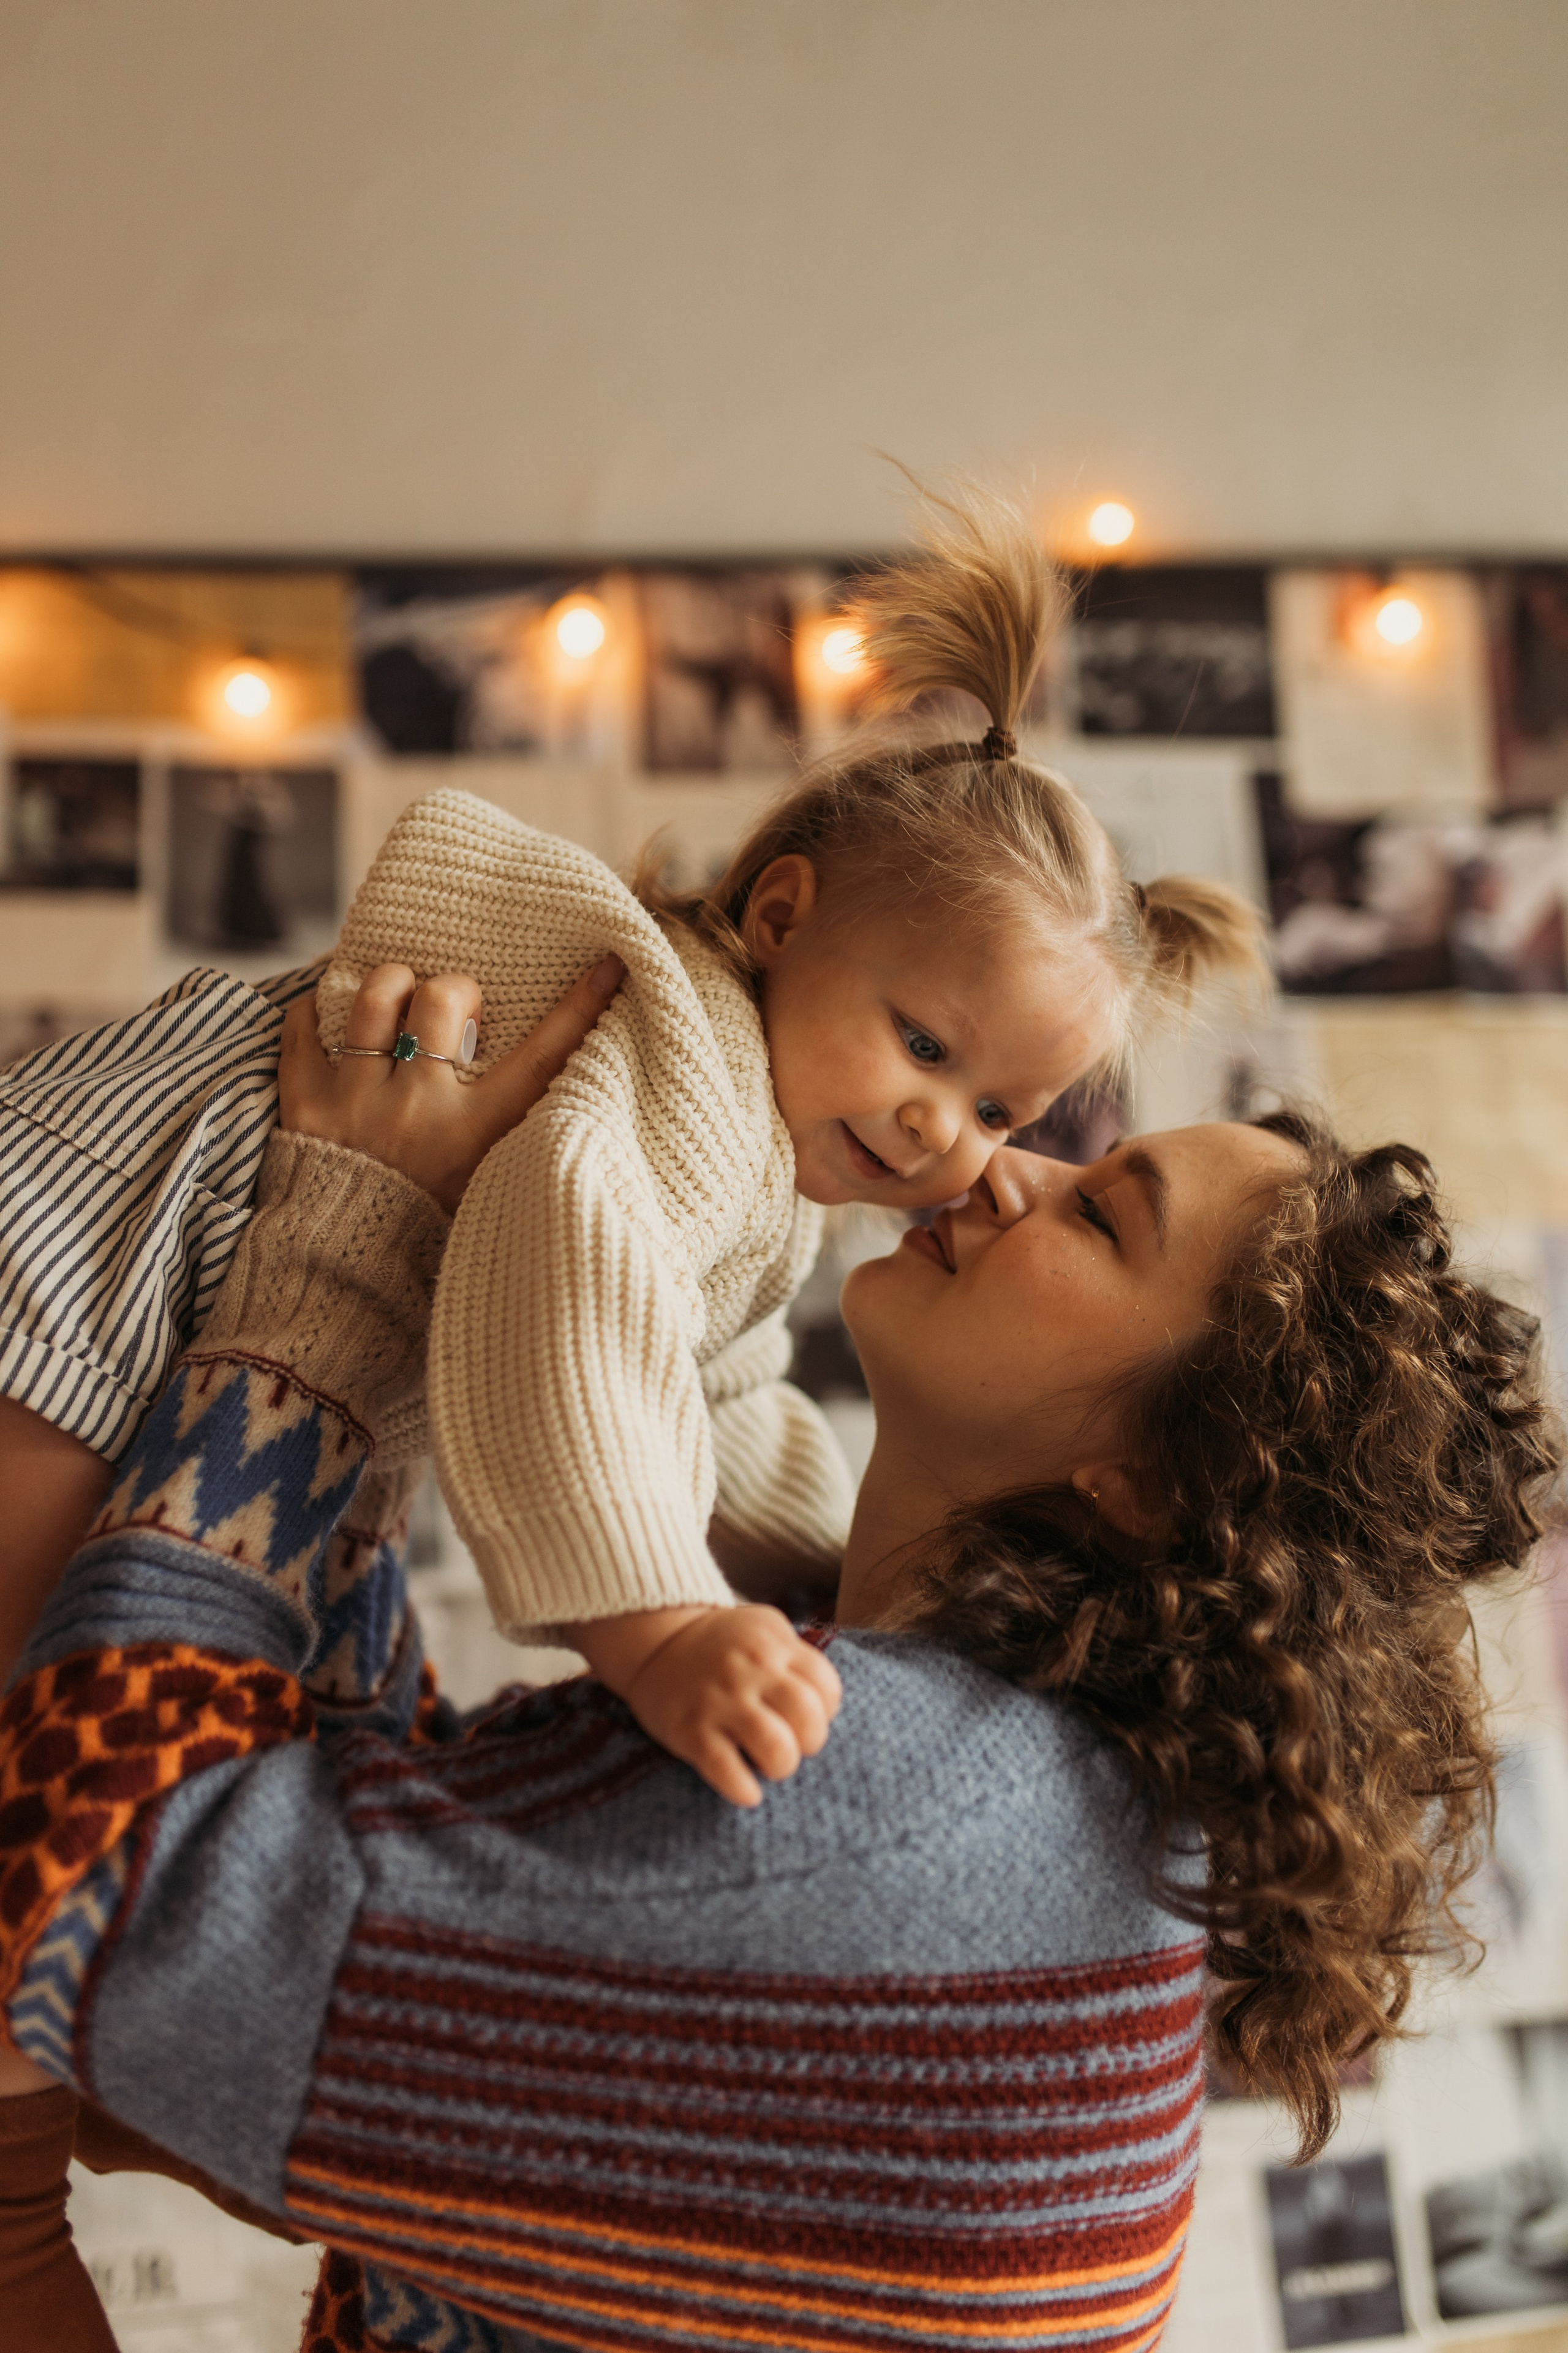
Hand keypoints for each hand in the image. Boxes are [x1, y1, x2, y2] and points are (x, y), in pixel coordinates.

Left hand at [278, 957, 623, 1212]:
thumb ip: (509, 1129)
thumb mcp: (486, 1181)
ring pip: (374, 998)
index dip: (578, 1009)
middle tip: (457, 1007)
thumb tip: (547, 1069)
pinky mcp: (304, 1101)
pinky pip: (305, 1024)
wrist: (343, 1275)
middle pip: (441, 1000)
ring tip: (400, 1002)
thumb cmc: (425, 1230)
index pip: (539, 1060)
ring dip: (393, 986)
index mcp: (473, 1134)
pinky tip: (337, 1018)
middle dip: (455, 987)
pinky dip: (319, 1011)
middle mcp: (415, 1109)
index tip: (609, 964)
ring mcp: (355, 1101)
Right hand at [569, 1604, 842, 1806]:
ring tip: (771, 1765)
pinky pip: (727, 1771)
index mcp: (773, 1644)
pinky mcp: (690, 1730)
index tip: (809, 1718)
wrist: (655, 1641)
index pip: (827, 1687)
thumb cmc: (721, 1644)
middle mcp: (750, 1670)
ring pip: (776, 1749)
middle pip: (809, 1718)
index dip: (826, 1711)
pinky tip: (747, 1791)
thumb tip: (826, 1702)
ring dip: (781, 1766)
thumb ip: (795, 1655)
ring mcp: (719, 1700)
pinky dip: (744, 1790)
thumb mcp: (762, 1629)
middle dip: (810, 1742)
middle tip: (794, 1744)